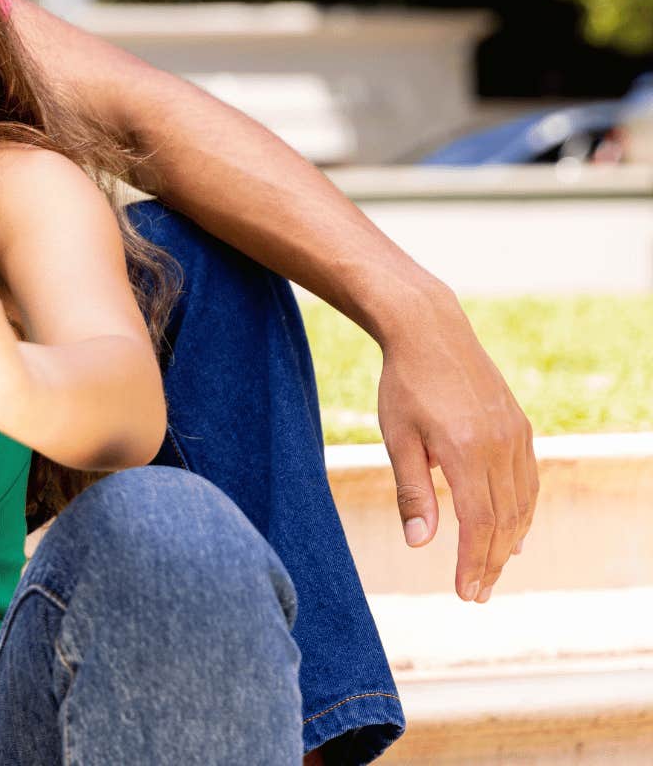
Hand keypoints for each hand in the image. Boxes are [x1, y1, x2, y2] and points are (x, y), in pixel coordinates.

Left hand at [377, 291, 536, 602]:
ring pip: (522, 504)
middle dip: (491, 562)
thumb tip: (420, 543)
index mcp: (467, 451)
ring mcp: (516, 436)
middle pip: (504, 521)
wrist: (431, 332)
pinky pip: (527, 481)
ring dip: (508, 542)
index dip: (473, 562)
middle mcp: (501, 446)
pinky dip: (521, 512)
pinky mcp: (520, 428)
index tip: (464, 592)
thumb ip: (411, 492)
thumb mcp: (398, 439)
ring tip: (491, 572)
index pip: (478, 524)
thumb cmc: (404, 386)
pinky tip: (512, 534)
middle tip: (477, 594)